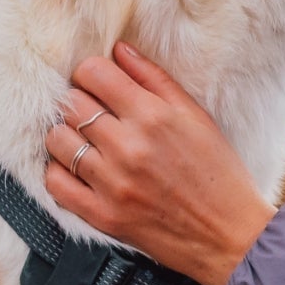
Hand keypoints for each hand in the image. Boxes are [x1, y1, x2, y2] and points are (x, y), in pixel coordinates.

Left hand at [44, 42, 277, 284]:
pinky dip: (58, 171)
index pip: (93, 74)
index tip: (96, 82)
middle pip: (70, 104)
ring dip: (65, 135)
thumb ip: (154, 79)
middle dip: (77, 102)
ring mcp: (112, 184)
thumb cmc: (218, 173)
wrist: (229, 235)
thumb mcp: (195, 116)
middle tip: (91, 112)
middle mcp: (128, 147)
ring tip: (83, 140)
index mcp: (153, 116)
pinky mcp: (102, 215)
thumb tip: (119, 49)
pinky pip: (56, 183)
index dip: (89, 73)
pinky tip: (76, 169)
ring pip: (57, 141)